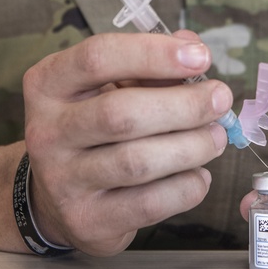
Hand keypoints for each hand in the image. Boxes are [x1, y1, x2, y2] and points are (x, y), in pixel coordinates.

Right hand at [23, 31, 231, 255]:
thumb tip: (192, 48)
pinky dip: (186, 186)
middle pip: (122, 113)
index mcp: (48, 84)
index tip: (200, 57)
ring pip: (138, 161)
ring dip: (192, 146)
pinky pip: (149, 203)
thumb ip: (148, 64)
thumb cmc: (92, 129)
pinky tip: (198, 174)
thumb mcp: (107, 86)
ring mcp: (63, 181)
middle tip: (220, 100)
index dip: (154, 53)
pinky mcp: (87, 220)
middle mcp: (47, 131)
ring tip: (216, 137)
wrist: (54, 197)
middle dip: (184, 105)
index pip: (98, 58)